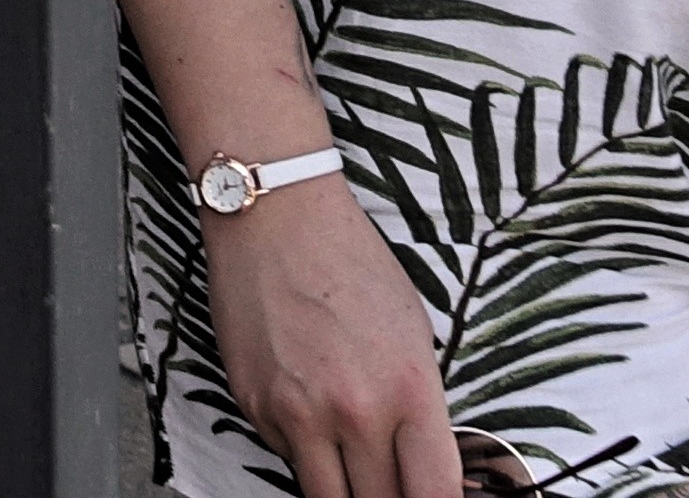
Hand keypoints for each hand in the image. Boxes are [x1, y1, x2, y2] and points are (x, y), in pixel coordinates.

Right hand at [204, 176, 462, 497]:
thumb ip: (421, 411)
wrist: (276, 219)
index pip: (434, 494)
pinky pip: (288, 459)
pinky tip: (311, 415)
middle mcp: (354, 412)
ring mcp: (298, 414)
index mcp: (409, 391)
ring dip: (349, 491)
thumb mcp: (415, 337)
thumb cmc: (353, 266)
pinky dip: (305, 452)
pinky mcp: (254, 407)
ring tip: (358, 468)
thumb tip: (425, 469)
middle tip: (393, 481)